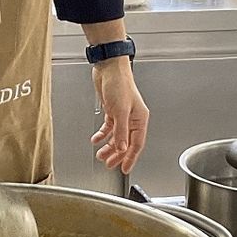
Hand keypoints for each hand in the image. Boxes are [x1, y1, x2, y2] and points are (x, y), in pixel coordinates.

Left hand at [89, 58, 148, 173]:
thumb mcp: (120, 110)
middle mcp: (132, 118)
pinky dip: (102, 135)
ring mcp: (122, 115)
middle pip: (126, 142)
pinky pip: (109, 127)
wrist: (108, 68)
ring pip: (117, 136)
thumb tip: (122, 147)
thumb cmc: (119, 83)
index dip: (131, 158)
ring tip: (100, 155)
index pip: (137, 144)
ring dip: (108, 146)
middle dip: (117, 155)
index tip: (125, 169)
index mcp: (140, 119)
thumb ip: (121, 130)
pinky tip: (96, 139)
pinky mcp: (112, 110)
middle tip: (109, 165)